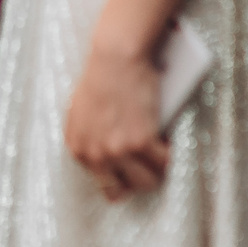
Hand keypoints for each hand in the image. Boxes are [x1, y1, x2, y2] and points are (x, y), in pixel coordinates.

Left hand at [63, 41, 169, 199]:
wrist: (115, 57)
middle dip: (138, 180)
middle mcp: (94, 154)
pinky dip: (170, 155)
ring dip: (157, 171)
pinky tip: (169, 142)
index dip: (121, 178)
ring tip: (161, 157)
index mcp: (77, 147)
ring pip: (146, 181)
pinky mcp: (140, 142)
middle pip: (121, 189)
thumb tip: (110, 160)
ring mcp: (117, 150)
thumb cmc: (102, 77)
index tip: (133, 172)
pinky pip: (164, 163)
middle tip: (149, 166)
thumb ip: (90, 137)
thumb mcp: (83, 112)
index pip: (102, 183)